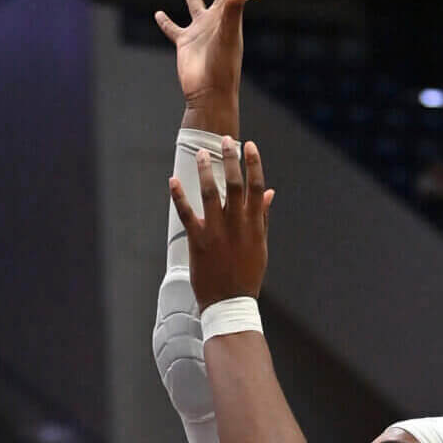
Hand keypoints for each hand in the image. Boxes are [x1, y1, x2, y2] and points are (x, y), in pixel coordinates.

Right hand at [155, 0, 255, 108]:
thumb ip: (234, 9)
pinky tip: (159, 14)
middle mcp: (216, 20)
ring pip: (194, 6)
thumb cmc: (222, 67)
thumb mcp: (228, 34)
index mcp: (230, 16)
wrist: (209, 94)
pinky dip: (166, 22)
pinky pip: (173, 29)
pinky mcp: (185, 44)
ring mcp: (200, 32)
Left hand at [170, 137, 273, 307]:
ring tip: (200, 152)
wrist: (230, 303)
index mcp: (253, 224)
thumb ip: (262, 216)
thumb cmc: (247, 274)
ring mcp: (217, 232)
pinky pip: (187, 214)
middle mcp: (237, 225)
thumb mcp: (260, 245)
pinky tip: (173, 181)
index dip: (253, 164)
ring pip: (211, 194)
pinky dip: (179, 196)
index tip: (250, 145)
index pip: (256, 187)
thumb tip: (269, 192)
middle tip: (226, 139)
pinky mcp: (198, 241)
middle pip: (234, 184)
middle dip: (230, 159)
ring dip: (205, 171)